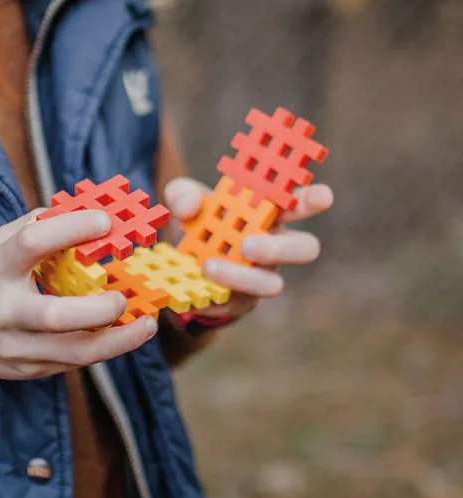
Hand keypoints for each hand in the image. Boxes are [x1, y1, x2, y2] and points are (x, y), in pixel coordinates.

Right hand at [0, 209, 158, 382]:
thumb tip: (87, 211)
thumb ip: (38, 227)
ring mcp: (14, 346)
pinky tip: (125, 334)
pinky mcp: (27, 369)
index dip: (72, 228)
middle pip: (54, 316)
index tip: (105, 220)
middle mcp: (3, 310)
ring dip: (118, 340)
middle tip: (124, 295)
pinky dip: (104, 348)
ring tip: (146, 323)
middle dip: (98, 309)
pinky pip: (72, 362)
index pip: (32, 244)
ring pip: (73, 352)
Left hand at [163, 177, 333, 320]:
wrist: (177, 261)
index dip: (314, 199)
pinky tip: (192, 290)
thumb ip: (183, 194)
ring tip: (208, 267)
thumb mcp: (182, 200)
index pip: (301, 204)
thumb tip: (190, 206)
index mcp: (268, 212)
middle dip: (280, 247)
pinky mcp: (241, 301)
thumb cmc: (195, 220)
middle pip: (304, 248)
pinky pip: (235, 303)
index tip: (321, 196)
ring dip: (240, 277)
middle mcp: (274, 245)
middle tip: (248, 245)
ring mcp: (260, 275)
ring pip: (271, 284)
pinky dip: (211, 294)